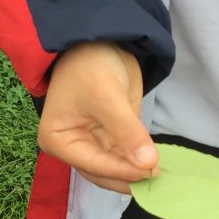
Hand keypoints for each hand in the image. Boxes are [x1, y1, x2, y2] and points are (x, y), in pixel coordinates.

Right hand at [39, 41, 157, 192]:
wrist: (100, 41)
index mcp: (58, 140)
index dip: (121, 170)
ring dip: (135, 172)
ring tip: (160, 173)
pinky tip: (156, 165)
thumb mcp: (107, 96)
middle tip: (157, 177)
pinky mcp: (110, 138)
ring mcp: (92, 144)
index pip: (92, 164)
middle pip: (102, 173)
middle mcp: (73, 147)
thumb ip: (127, 131)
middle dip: (128, 176)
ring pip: (115, 168)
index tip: (148, 171)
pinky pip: (124, 156)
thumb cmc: (90, 65)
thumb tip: (147, 164)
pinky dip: (139, 161)